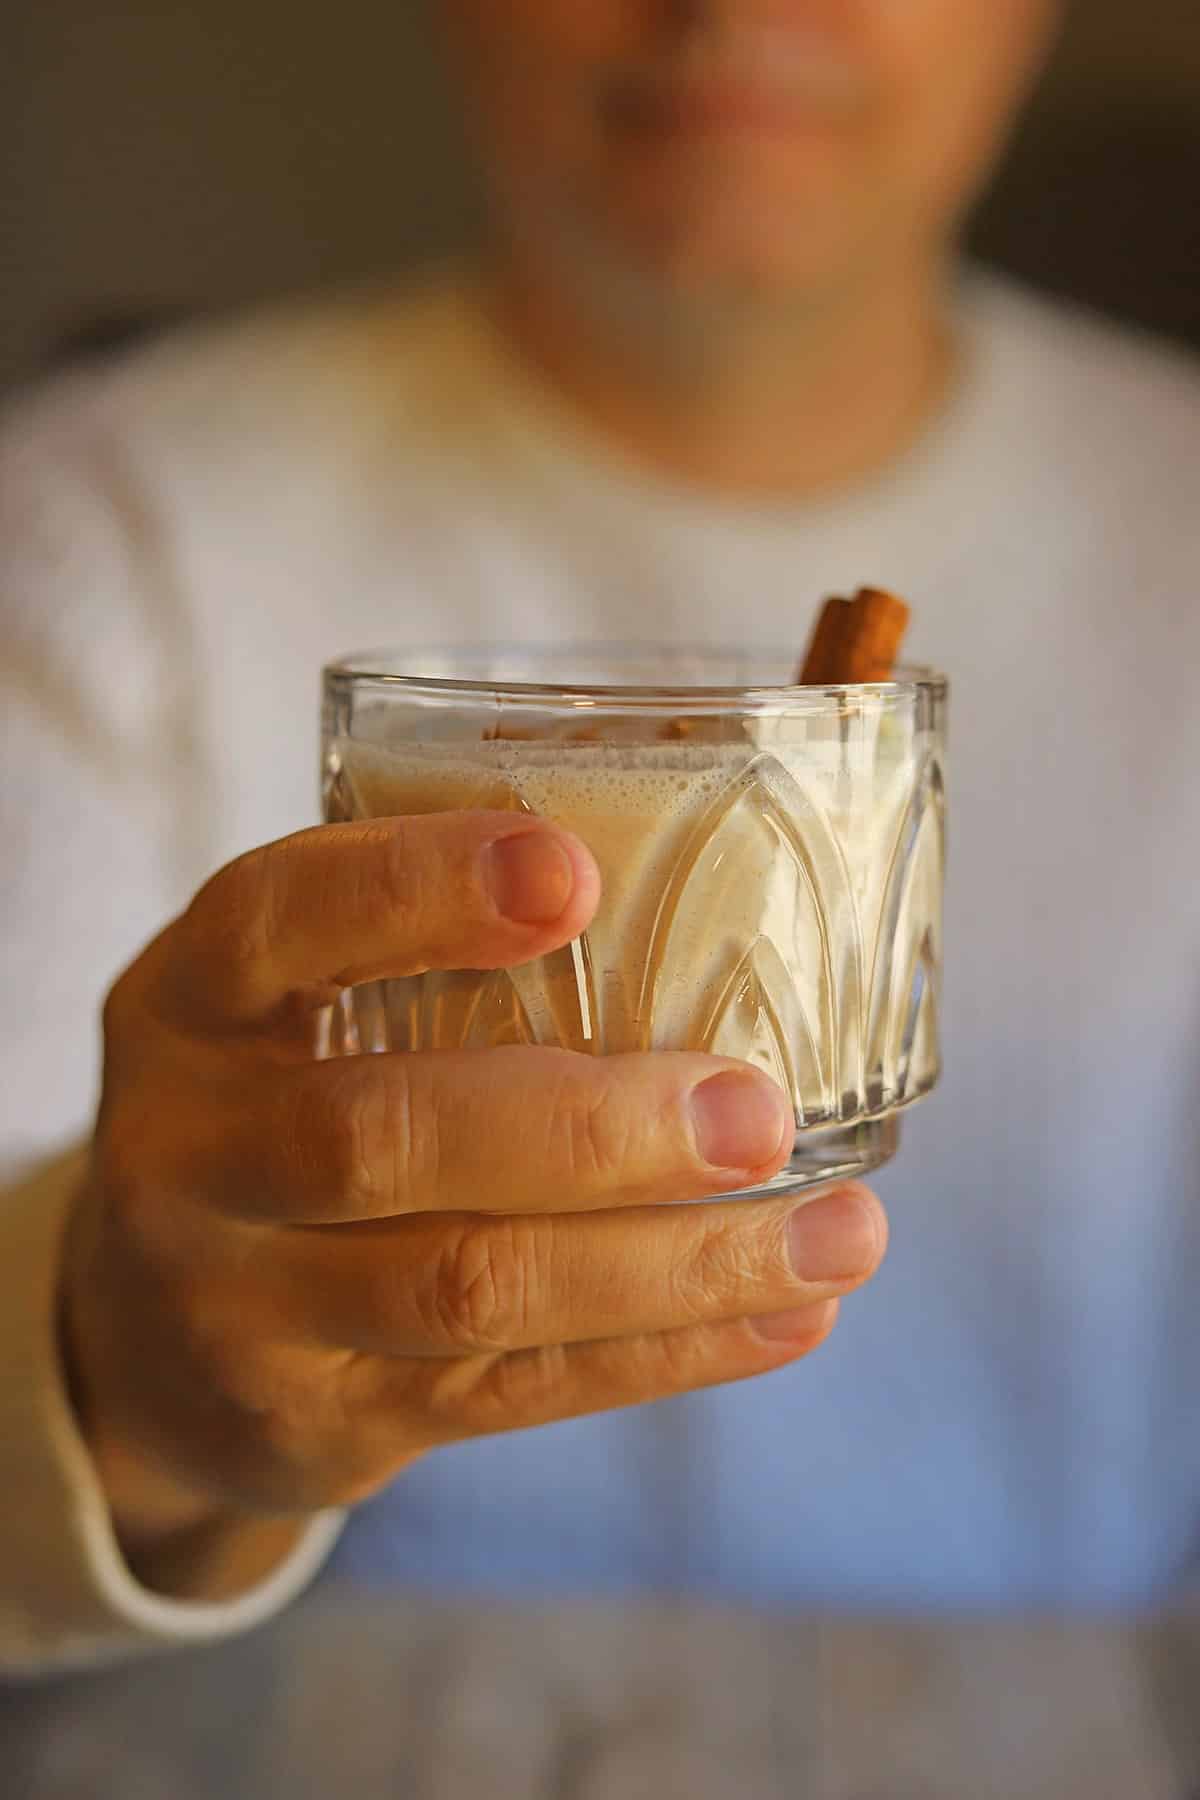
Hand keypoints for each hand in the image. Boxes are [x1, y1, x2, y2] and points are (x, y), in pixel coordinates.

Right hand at [60, 812, 886, 1598]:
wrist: (148, 1343)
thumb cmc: (275, 1106)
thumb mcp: (285, 1007)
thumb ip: (418, 943)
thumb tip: (693, 852)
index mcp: (189, 1005)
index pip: (278, 924)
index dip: (415, 891)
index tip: (575, 873)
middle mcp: (190, 1155)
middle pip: (382, 1139)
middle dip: (587, 1130)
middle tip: (758, 1110)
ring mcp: (243, 1308)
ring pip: (469, 1287)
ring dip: (674, 1263)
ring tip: (842, 1232)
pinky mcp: (325, 1422)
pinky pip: (515, 1390)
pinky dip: (669, 1352)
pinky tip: (788, 1313)